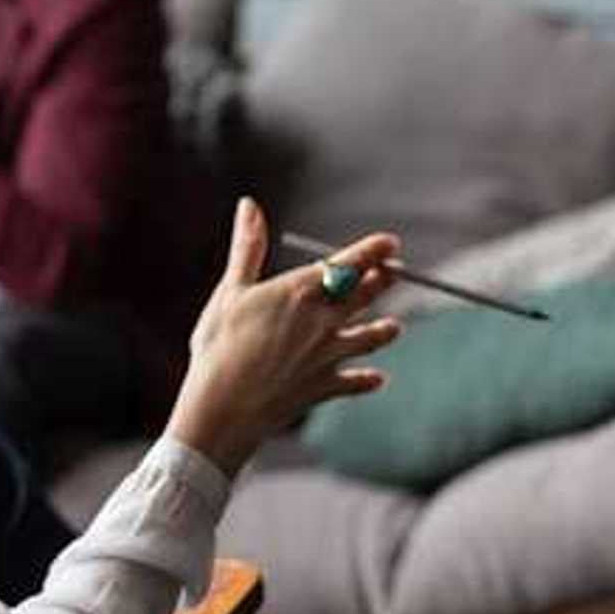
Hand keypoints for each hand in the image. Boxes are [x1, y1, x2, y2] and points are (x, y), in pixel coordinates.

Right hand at [166, 198, 403, 476]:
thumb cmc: (220, 346)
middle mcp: (322, 321)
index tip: (391, 242)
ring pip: (369, 339)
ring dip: (383, 331)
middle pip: (363, 295)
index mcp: (300, 292)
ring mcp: (327, 356)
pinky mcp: (323, 387)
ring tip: (394, 326)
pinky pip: (354, 383)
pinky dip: (366, 380)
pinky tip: (377, 378)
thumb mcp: (229, 291)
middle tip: (395, 272)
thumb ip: (247, 247)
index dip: (372, 250)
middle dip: (381, 281)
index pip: (347, 264)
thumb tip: (249, 205)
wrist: (224, 408)